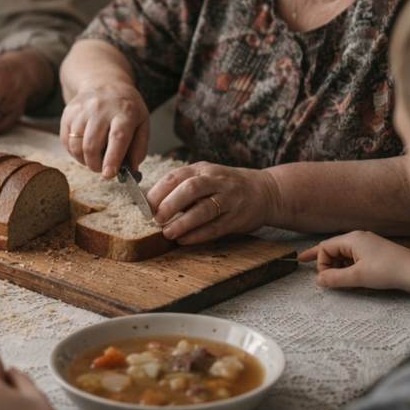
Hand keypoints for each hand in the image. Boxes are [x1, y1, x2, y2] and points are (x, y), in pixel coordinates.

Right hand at [60, 82, 148, 178]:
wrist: (105, 83)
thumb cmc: (126, 108)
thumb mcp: (142, 123)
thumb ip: (139, 148)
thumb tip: (131, 169)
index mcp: (124, 112)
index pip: (117, 137)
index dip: (112, 158)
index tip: (108, 174)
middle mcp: (101, 108)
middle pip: (92, 145)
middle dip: (96, 165)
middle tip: (102, 168)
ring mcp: (82, 109)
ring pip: (76, 146)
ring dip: (84, 160)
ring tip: (93, 158)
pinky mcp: (68, 112)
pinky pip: (66, 141)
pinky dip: (74, 152)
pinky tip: (83, 148)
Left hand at [147, 162, 279, 243]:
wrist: (265, 191)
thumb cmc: (226, 186)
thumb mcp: (205, 177)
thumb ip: (182, 187)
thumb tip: (151, 205)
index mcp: (201, 169)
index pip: (174, 177)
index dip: (157, 193)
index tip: (143, 207)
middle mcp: (215, 180)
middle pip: (189, 189)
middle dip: (169, 204)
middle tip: (156, 219)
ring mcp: (228, 199)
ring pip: (204, 209)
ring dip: (183, 223)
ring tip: (168, 233)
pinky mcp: (237, 217)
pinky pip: (216, 227)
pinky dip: (198, 235)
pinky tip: (184, 240)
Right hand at [296, 230, 409, 296]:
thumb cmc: (389, 270)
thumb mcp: (358, 277)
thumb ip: (335, 278)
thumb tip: (318, 280)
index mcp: (352, 239)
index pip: (325, 247)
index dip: (321, 263)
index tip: (326, 279)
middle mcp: (358, 239)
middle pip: (333, 251)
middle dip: (328, 267)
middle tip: (326, 282)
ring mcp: (367, 246)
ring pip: (343, 258)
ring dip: (340, 272)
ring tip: (344, 286)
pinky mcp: (374, 254)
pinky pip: (354, 261)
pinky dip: (350, 272)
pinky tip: (353, 283)